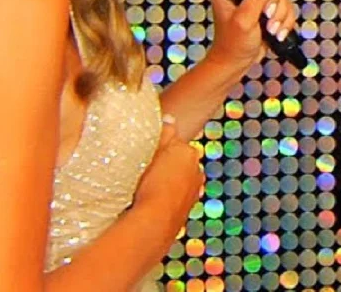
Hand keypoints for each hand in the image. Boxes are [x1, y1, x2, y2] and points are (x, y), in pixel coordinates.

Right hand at [132, 119, 203, 239]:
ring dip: (164, 182)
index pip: (176, 143)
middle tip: (143, 169)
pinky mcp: (184, 212)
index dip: (160, 146)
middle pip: (177, 162)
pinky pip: (172, 198)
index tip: (146, 151)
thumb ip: (165, 132)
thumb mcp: (157, 149)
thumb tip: (169, 119)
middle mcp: (197, 173)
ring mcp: (192, 194)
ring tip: (143, 186)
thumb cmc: (154, 184)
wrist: (154, 222)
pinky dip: (164, 197)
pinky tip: (149, 201)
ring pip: (175, 181)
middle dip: (164, 164)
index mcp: (190, 154)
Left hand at [207, 0, 298, 69]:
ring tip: (270, 28)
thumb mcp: (244, 19)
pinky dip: (284, 21)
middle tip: (266, 15)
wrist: (237, 63)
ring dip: (280, 14)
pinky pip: (286, 6)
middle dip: (274, 1)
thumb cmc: (232, 45)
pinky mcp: (266, 8)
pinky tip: (275, 32)